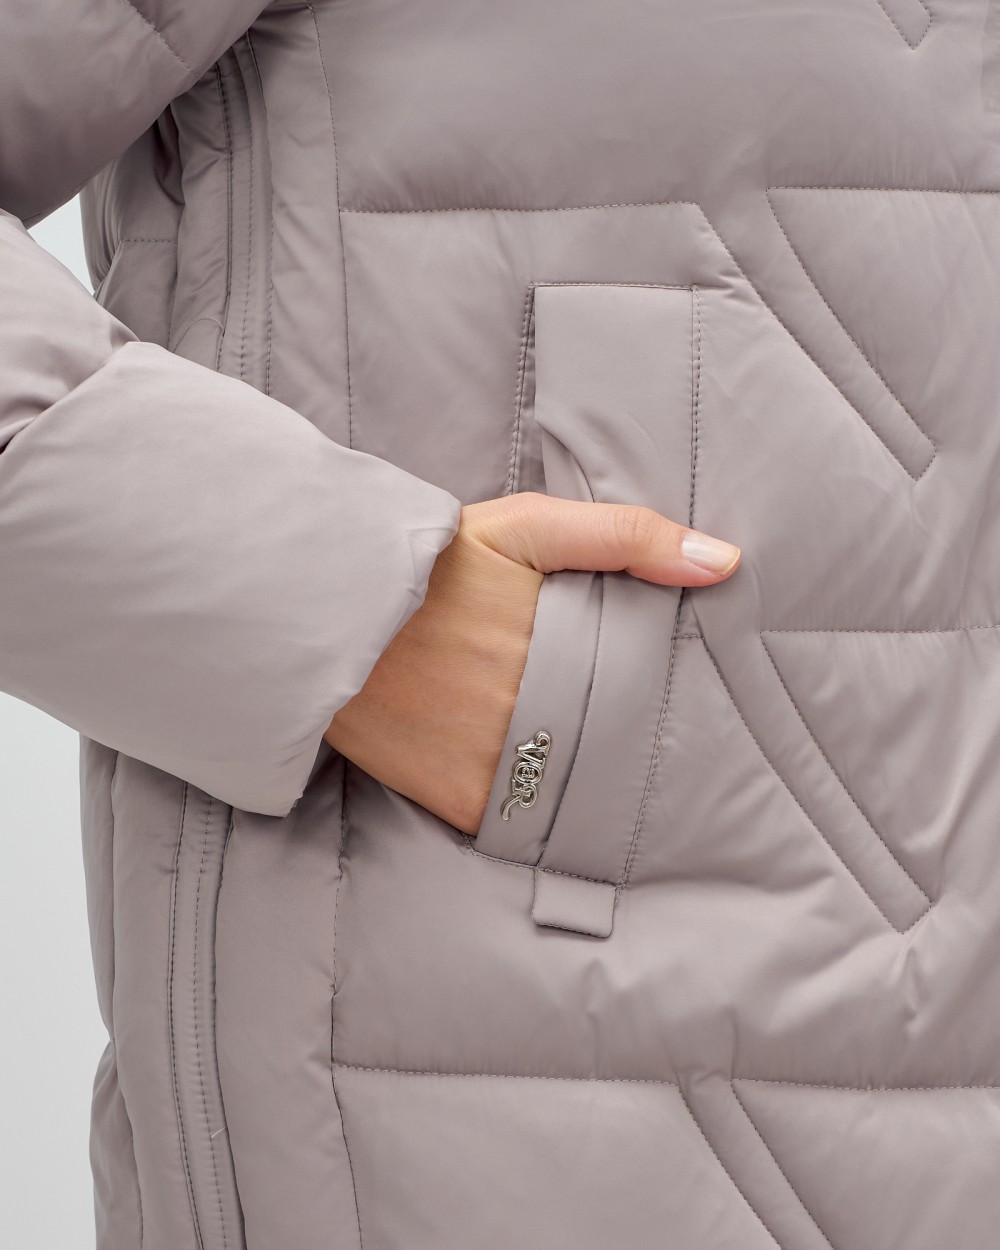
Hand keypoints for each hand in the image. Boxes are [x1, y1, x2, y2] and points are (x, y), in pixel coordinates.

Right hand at [324, 493, 740, 833]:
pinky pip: (519, 819)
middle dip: (629, 737)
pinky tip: (533, 777)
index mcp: (565, 647)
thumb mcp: (525, 527)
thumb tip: (725, 563)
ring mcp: (495, 764)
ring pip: (577, 788)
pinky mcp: (456, 799)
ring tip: (579, 749)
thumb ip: (624, 537)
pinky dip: (533, 806)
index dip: (665, 694)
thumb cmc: (430, 565)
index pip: (652, 689)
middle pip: (620, 744)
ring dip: (586, 774)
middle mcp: (537, 714)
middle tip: (623, 725)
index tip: (681, 696)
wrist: (323, 611)